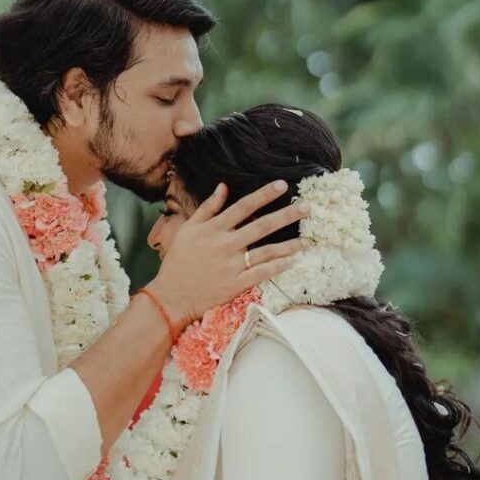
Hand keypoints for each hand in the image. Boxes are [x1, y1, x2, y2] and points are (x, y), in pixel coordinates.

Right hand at [150, 181, 307, 326]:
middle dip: (286, 215)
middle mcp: (226, 244)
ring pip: (266, 252)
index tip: (283, 185)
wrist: (172, 295)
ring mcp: (233, 265)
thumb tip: (223, 186)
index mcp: (214, 228)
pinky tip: (292, 261)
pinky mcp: (236, 284)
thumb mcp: (187, 229)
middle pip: (262, 226)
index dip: (264, 195)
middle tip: (307, 208)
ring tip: (307, 239)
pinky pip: (261, 274)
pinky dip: (277, 267)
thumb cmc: (178, 260)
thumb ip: (207, 207)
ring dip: (289, 245)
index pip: (244, 206)